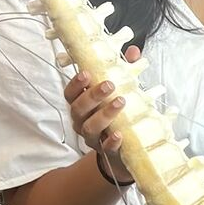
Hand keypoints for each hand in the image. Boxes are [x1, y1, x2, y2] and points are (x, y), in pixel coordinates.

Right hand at [63, 45, 141, 177]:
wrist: (123, 150)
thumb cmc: (117, 115)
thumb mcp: (121, 91)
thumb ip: (125, 71)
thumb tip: (133, 52)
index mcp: (81, 106)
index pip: (70, 94)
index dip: (75, 84)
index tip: (87, 73)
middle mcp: (81, 121)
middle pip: (78, 109)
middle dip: (92, 96)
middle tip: (109, 84)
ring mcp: (92, 138)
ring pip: (90, 127)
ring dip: (104, 115)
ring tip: (120, 102)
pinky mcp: (106, 152)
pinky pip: (105, 148)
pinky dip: (111, 142)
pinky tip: (119, 134)